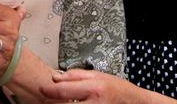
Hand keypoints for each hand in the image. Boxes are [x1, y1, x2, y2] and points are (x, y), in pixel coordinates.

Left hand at [40, 69, 160, 102]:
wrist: (135, 103)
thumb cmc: (116, 88)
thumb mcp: (97, 75)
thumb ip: (75, 75)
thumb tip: (55, 77)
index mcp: (94, 89)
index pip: (64, 90)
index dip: (49, 90)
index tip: (41, 88)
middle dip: (54, 103)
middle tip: (48, 99)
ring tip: (60, 102)